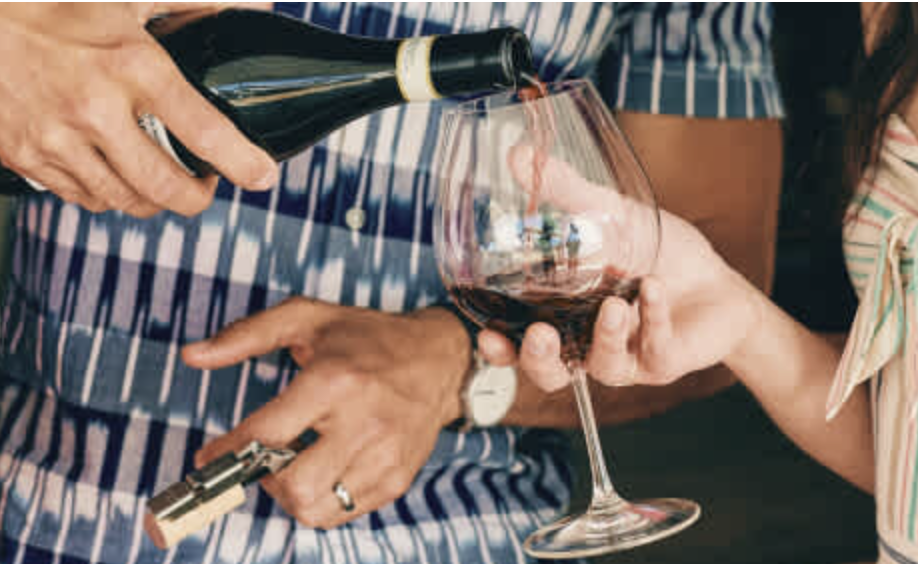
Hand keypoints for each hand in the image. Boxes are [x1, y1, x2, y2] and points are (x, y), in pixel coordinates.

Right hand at [0, 3, 277, 216]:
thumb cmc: (50, 4)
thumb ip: (194, 2)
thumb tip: (258, 3)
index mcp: (131, 66)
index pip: (205, 131)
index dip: (243, 163)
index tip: (262, 176)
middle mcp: (95, 109)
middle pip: (166, 188)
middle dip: (197, 197)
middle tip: (204, 183)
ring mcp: (56, 138)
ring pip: (125, 201)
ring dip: (152, 199)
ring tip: (161, 177)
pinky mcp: (25, 156)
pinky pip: (82, 198)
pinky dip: (107, 194)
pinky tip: (113, 172)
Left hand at [182, 298, 470, 528]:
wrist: (440, 357)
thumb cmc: (369, 337)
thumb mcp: (307, 318)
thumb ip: (246, 335)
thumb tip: (191, 356)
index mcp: (334, 380)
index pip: (266, 435)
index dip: (227, 452)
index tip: (211, 455)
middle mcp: (362, 421)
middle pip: (291, 486)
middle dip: (263, 478)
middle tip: (263, 459)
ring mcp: (384, 455)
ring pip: (314, 508)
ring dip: (291, 493)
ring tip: (295, 463)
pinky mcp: (398, 477)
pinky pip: (343, 513)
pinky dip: (322, 499)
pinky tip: (326, 467)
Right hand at [479, 146, 759, 390]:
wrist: (716, 280)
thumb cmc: (656, 255)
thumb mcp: (608, 214)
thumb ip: (564, 192)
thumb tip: (519, 156)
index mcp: (562, 318)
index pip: (519, 343)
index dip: (500, 349)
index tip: (487, 334)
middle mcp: (586, 344)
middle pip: (550, 374)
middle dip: (539, 360)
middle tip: (539, 335)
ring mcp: (625, 356)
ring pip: (602, 367)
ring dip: (604, 338)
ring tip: (615, 306)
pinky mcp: (663, 360)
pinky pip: (654, 347)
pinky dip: (654, 317)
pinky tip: (655, 287)